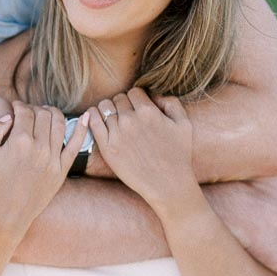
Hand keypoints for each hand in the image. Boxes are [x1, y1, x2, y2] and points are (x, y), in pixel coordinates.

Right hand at [0, 103, 88, 241]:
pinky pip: (76, 145)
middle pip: (43, 114)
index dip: (18, 105)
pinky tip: (86, 117)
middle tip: (27, 112)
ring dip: (53, 113)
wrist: (5, 217)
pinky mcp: (61, 171)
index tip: (15, 107)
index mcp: (19, 142)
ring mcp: (53, 160)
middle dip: (34, 108)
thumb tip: (9, 116)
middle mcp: (40, 148)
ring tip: (45, 113)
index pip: (24, 112)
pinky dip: (82, 129)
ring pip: (59, 124)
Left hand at [87, 89, 198, 216]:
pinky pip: (92, 121)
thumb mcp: (184, 124)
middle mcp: (131, 120)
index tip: (138, 109)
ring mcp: (117, 134)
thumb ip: (171, 102)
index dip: (137, 99)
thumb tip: (154, 95)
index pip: (134, 92)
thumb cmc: (179, 155)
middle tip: (128, 117)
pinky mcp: (107, 147)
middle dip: (123, 105)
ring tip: (115, 120)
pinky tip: (97, 119)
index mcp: (149, 112)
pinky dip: (92, 116)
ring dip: (109, 110)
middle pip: (118, 99)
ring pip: (104, 107)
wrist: (167, 184)